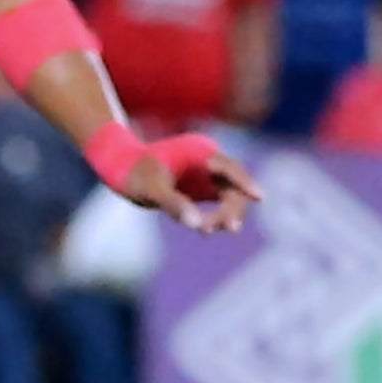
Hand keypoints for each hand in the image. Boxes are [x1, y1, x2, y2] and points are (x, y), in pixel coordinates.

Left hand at [86, 124, 264, 234]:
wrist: (122, 169)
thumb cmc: (135, 174)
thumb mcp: (151, 190)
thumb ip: (174, 205)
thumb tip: (197, 225)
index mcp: (200, 152)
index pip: (230, 168)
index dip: (245, 182)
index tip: (259, 197)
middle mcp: (208, 162)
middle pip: (234, 187)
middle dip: (231, 209)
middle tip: (225, 228)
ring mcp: (208, 176)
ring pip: (230, 198)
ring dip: (224, 215)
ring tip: (205, 230)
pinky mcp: (204, 189)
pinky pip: (220, 204)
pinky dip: (216, 218)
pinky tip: (204, 229)